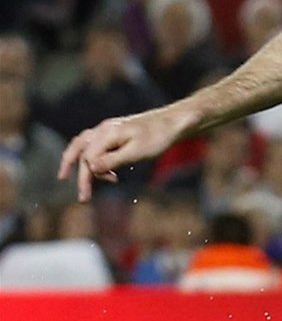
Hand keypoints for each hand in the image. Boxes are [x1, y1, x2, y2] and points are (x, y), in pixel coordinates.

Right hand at [60, 107, 190, 197]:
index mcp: (108, 133)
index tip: (97, 190)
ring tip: (68, 176)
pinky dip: (90, 156)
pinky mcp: (115, 132)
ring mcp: (108, 129)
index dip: (88, 176)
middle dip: (78, 174)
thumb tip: (89, 167)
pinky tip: (101, 169)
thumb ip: (113, 160)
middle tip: (83, 198)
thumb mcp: (137, 152)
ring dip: (75, 161)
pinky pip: (94, 143)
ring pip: (82, 144)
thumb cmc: (158, 138)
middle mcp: (104, 129)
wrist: (174, 123)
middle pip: (79, 150)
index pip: (87, 157)